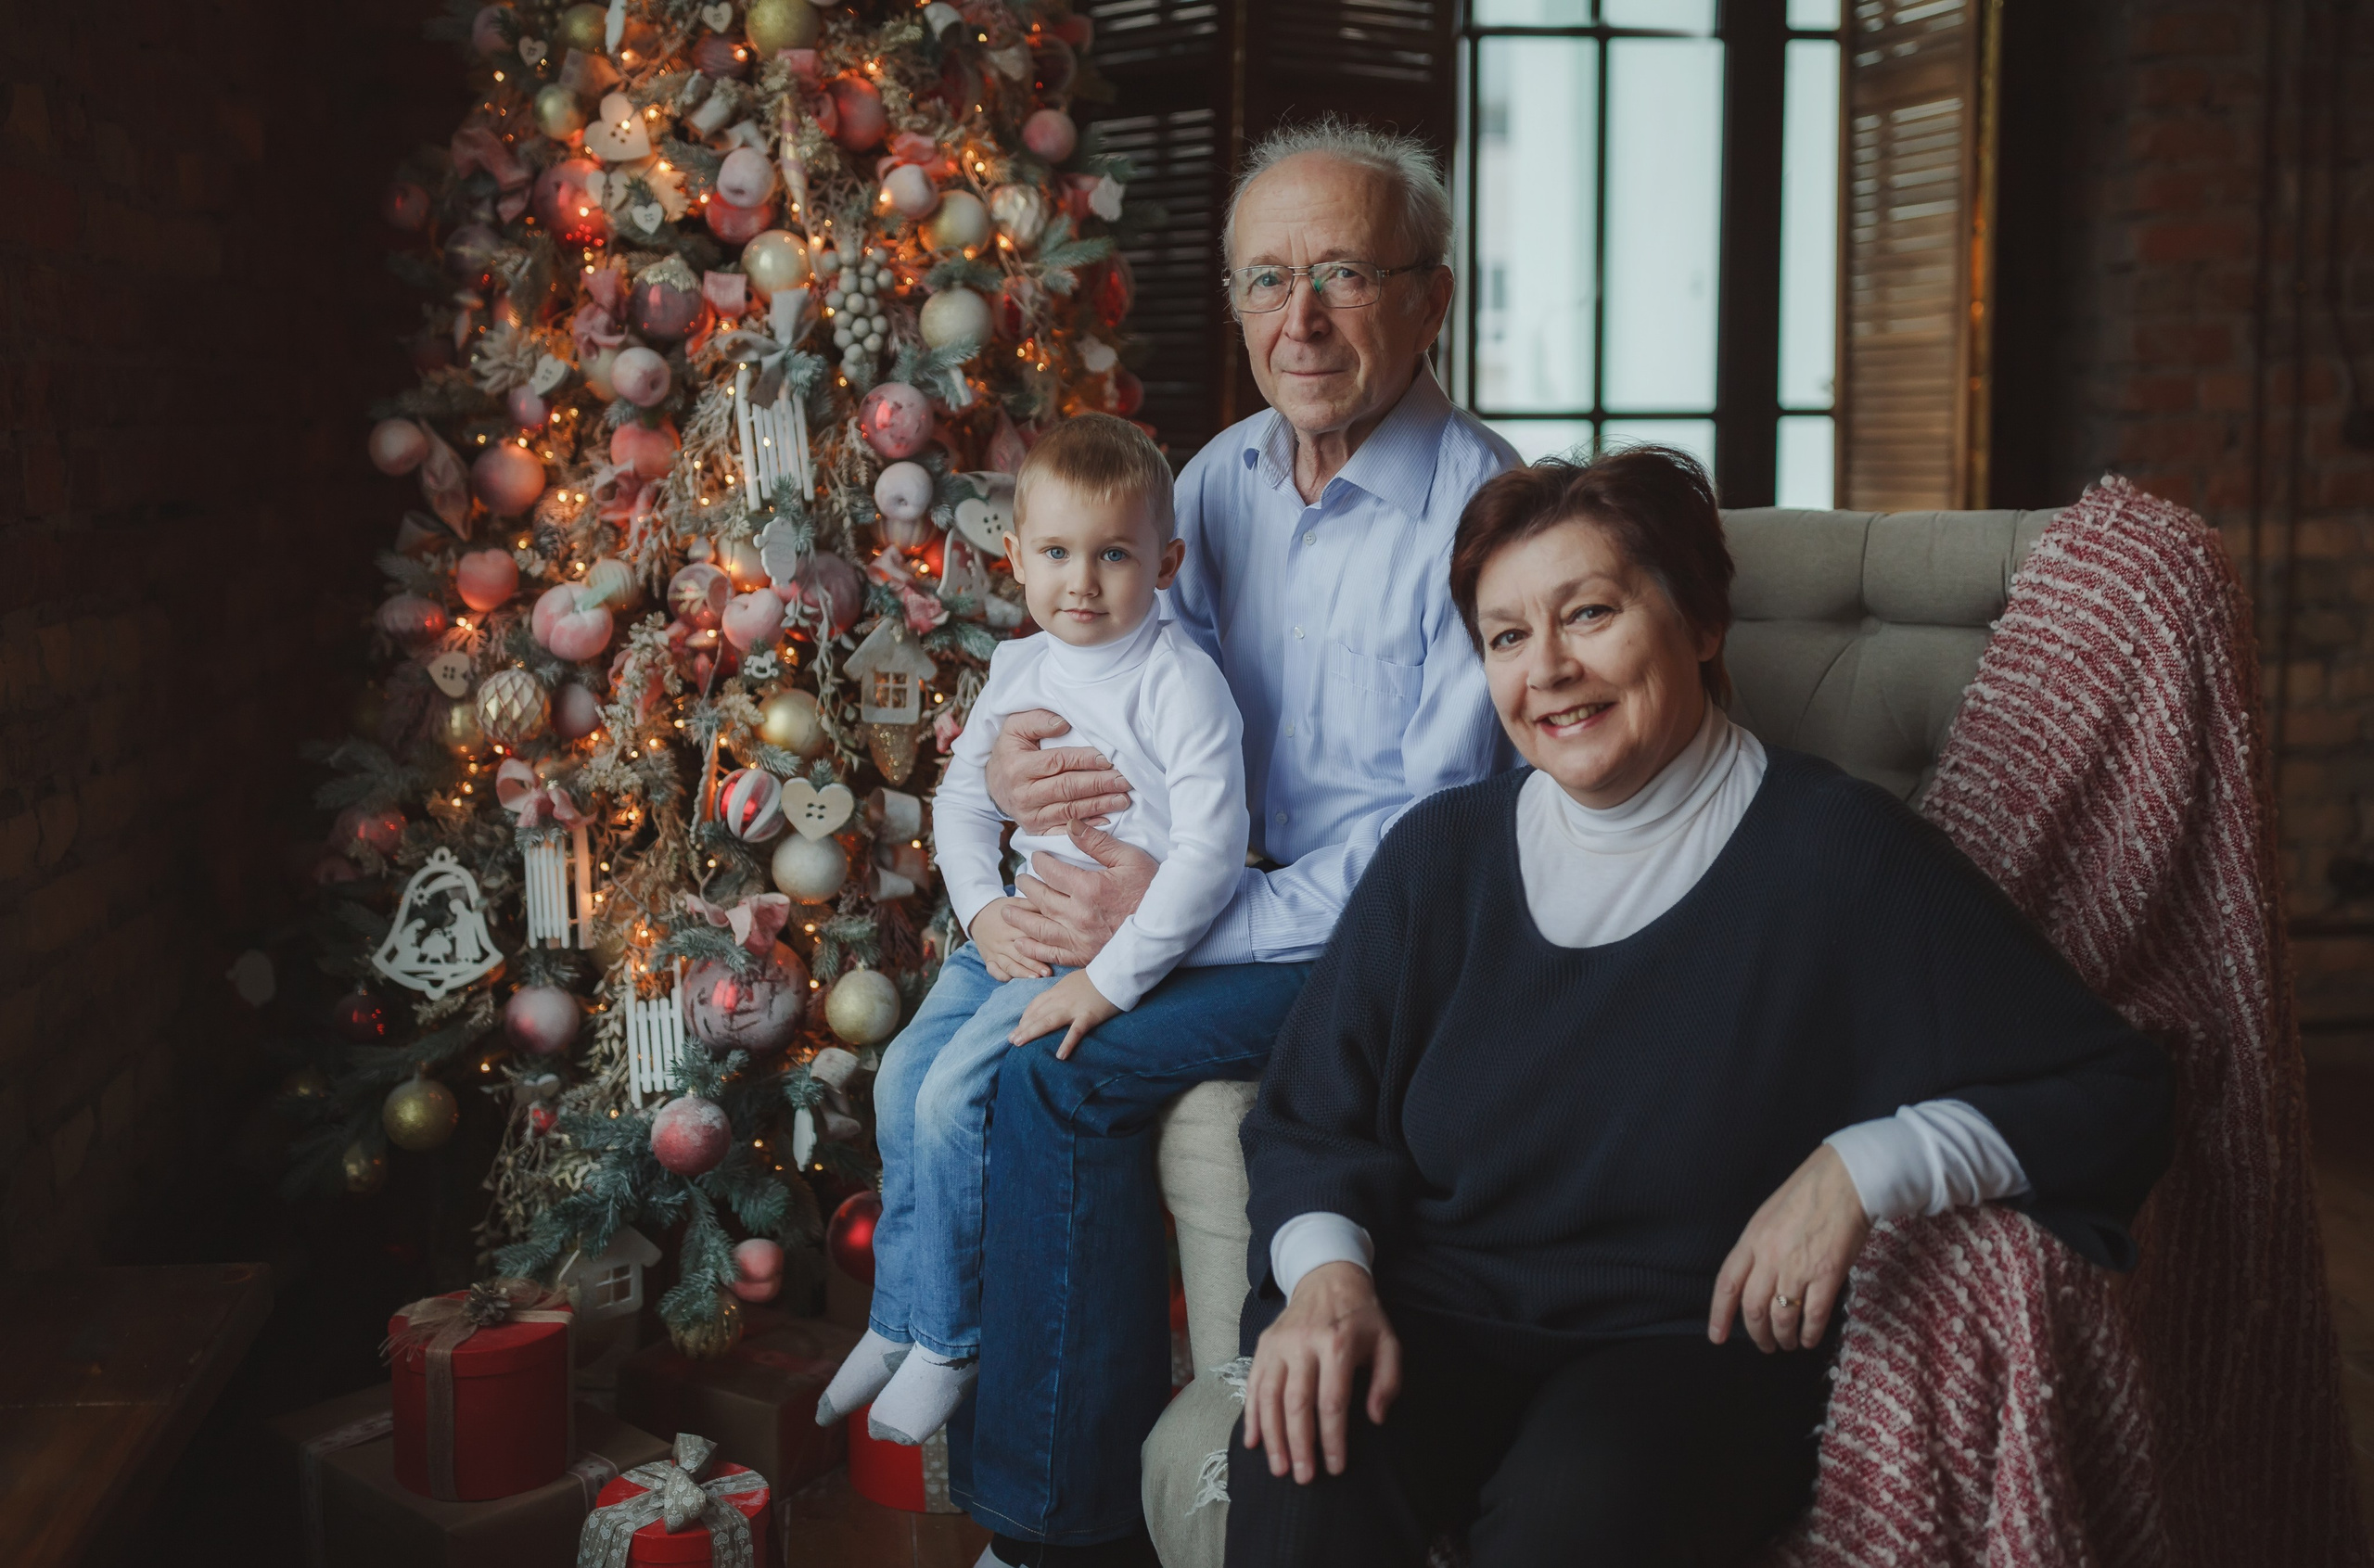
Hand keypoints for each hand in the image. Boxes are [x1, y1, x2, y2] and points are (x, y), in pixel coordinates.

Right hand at [967, 898, 1050, 982]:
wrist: (978, 915)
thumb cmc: (1002, 909)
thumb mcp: (1015, 903)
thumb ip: (1031, 905)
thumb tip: (1052, 905)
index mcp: (1010, 926)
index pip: (1027, 936)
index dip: (1040, 944)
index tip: (1054, 951)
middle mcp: (1002, 941)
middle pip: (1019, 954)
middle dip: (1034, 964)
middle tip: (1048, 973)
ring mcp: (995, 952)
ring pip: (1008, 965)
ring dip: (1022, 973)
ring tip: (1035, 979)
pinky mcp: (988, 960)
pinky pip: (994, 971)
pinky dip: (1002, 976)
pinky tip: (1012, 981)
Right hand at [986, 709, 1133, 834]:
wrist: (994, 783)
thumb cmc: (1011, 751)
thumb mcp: (1015, 728)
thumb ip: (1037, 720)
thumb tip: (1063, 724)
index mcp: (1018, 767)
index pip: (1058, 762)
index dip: (1084, 760)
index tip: (1107, 758)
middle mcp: (1023, 794)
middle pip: (1067, 788)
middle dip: (1099, 784)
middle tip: (1124, 780)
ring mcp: (1030, 815)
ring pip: (1070, 810)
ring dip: (1099, 805)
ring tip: (1122, 798)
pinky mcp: (1036, 830)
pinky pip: (1064, 830)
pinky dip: (1087, 827)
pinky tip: (1107, 820)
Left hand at [1002, 823, 1157, 968]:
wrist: (1169, 929)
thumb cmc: (1153, 889)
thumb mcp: (1130, 858)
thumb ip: (1097, 843)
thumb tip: (1070, 825)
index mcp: (1088, 888)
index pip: (1052, 871)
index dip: (1040, 862)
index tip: (1036, 857)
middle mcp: (1078, 915)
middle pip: (1041, 898)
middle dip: (1027, 886)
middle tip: (1019, 879)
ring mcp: (1079, 939)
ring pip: (1039, 927)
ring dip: (1020, 917)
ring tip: (1007, 909)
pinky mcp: (1084, 956)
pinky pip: (1052, 954)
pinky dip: (1033, 949)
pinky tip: (1021, 942)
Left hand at [1007, 969, 1119, 1058]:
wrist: (1116, 971)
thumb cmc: (1098, 976)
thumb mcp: (1074, 980)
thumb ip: (1063, 991)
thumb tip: (1055, 1001)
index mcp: (1058, 990)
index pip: (1036, 1004)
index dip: (1026, 1016)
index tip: (1019, 1026)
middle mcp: (1062, 999)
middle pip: (1038, 1014)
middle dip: (1022, 1027)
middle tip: (1010, 1040)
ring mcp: (1074, 1008)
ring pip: (1048, 1021)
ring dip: (1032, 1032)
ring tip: (1019, 1043)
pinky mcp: (1088, 1016)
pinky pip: (1076, 1031)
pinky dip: (1067, 1043)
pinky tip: (1060, 1055)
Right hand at [1242, 1262, 1400, 1483]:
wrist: (1328, 1278)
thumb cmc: (1361, 1318)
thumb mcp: (1388, 1342)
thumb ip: (1388, 1380)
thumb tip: (1376, 1417)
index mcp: (1338, 1344)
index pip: (1332, 1401)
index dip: (1333, 1438)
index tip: (1336, 1466)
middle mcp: (1303, 1344)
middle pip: (1297, 1403)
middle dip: (1300, 1445)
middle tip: (1304, 1478)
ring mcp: (1279, 1344)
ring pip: (1270, 1397)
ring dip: (1273, 1437)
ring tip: (1280, 1468)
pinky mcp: (1263, 1345)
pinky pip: (1253, 1385)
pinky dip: (1251, 1415)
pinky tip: (1253, 1441)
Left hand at [1709, 1144, 1871, 1352]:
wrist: (1845, 1181)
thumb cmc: (1808, 1194)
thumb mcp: (1768, 1216)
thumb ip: (1758, 1247)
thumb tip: (1754, 1278)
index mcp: (1752, 1240)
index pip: (1727, 1284)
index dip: (1719, 1315)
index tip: (1717, 1337)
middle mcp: (1770, 1257)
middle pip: (1753, 1309)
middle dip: (1757, 1334)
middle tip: (1765, 1345)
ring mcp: (1798, 1267)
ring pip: (1781, 1317)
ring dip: (1783, 1337)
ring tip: (1787, 1344)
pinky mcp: (1827, 1275)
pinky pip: (1813, 1316)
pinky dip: (1809, 1334)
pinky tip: (1809, 1339)